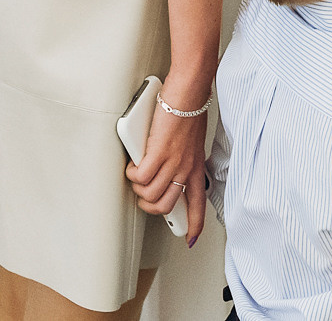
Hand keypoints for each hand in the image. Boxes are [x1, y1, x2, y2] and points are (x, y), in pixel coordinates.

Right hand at [124, 93, 210, 244]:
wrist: (188, 94)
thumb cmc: (189, 110)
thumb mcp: (192, 140)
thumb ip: (183, 156)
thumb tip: (169, 163)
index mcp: (196, 168)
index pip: (199, 205)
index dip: (195, 226)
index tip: (192, 239)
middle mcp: (186, 169)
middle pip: (166, 206)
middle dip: (149, 206)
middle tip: (143, 194)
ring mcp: (173, 163)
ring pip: (150, 196)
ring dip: (138, 189)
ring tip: (137, 174)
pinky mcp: (158, 154)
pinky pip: (140, 177)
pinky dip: (132, 174)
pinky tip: (133, 165)